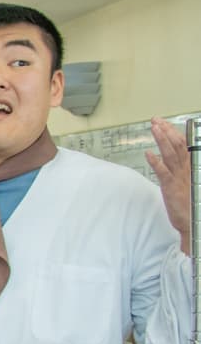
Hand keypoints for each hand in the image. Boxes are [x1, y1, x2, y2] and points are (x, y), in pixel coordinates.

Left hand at [145, 117, 191, 253]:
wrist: (194, 222)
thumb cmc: (192, 203)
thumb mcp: (189, 182)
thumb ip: (183, 167)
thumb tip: (170, 156)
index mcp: (193, 167)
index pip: (184, 145)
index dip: (173, 132)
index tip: (163, 123)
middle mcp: (187, 169)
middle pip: (178, 145)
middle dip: (166, 131)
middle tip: (156, 120)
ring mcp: (180, 178)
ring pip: (171, 154)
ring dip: (162, 140)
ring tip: (154, 128)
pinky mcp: (171, 187)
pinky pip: (163, 172)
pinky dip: (155, 162)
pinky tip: (148, 153)